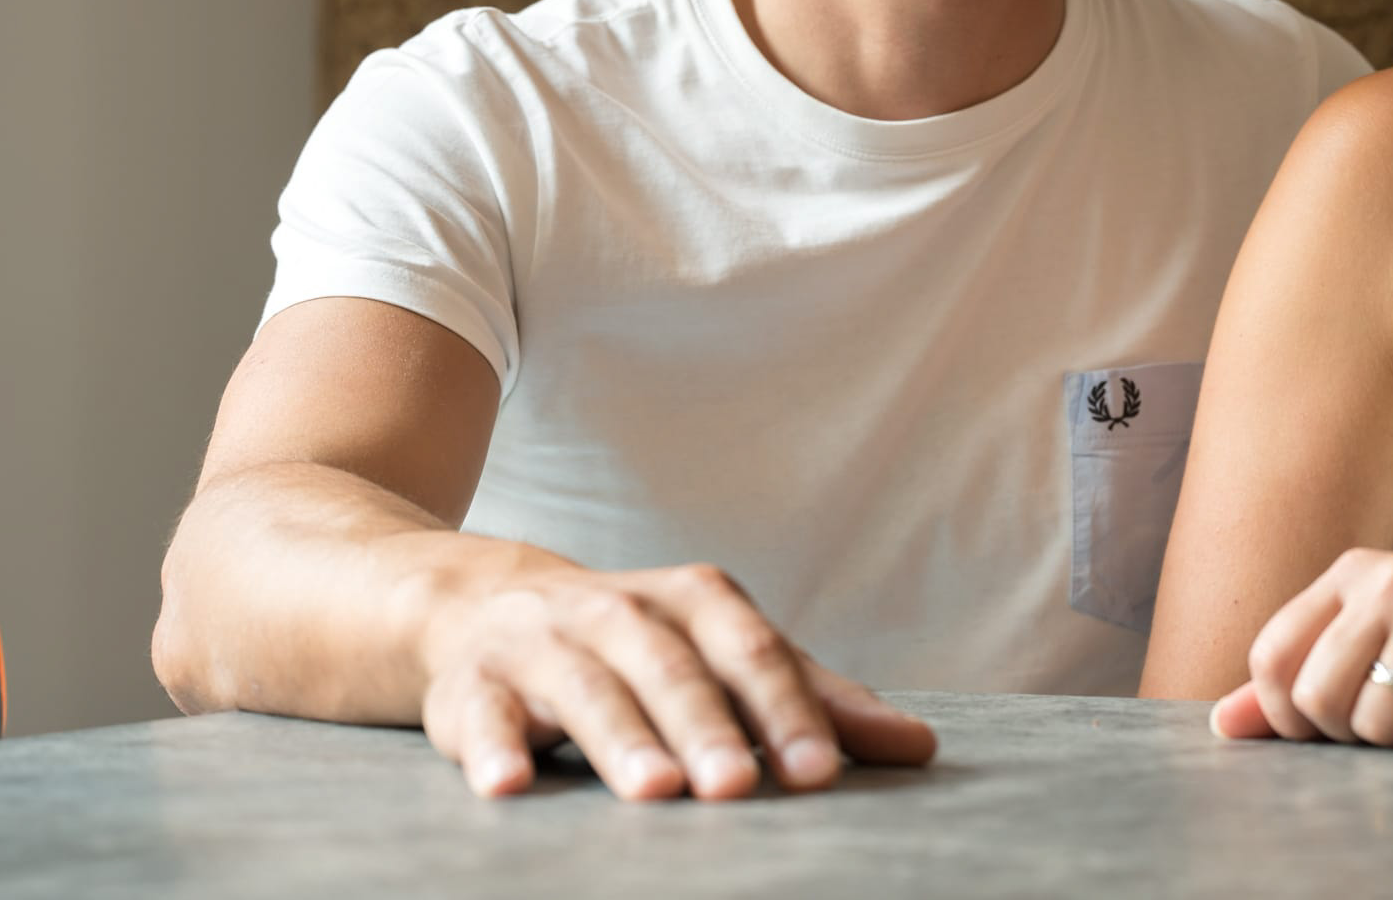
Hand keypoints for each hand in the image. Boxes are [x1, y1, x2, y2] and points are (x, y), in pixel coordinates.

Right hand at [416, 561, 936, 799]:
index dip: (788, 713)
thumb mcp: (725, 654)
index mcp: (696, 601)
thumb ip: (815, 700)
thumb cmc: (639, 643)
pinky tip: (506, 784)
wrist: (480, 604)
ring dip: (620, 740)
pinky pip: (480, 715)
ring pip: (588, 689)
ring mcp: (543, 643)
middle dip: (708, 728)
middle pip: (673, 670)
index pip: (753, 654)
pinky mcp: (472, 684)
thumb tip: (920, 749)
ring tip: (654, 792)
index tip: (820, 775)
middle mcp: (621, 610)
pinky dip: (491, 746)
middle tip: (735, 790)